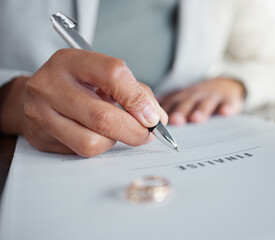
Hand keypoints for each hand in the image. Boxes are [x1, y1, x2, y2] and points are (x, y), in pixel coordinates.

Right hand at [0, 49, 166, 156]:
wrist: (37, 96)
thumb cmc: (79, 84)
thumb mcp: (104, 76)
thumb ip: (135, 92)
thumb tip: (158, 119)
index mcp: (71, 61)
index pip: (113, 74)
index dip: (138, 98)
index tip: (152, 116)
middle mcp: (51, 85)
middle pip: (104, 117)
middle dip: (135, 131)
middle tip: (147, 133)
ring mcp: (41, 113)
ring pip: (93, 141)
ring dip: (115, 141)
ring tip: (117, 131)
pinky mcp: (41, 137)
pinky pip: (82, 151)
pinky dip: (100, 147)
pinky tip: (98, 135)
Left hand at [159, 78, 244, 124]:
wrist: (225, 86)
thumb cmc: (198, 99)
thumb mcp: (182, 100)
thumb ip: (166, 109)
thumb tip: (143, 121)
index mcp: (181, 98)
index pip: (170, 105)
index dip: (164, 112)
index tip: (157, 121)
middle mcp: (194, 96)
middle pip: (186, 104)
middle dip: (180, 112)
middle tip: (175, 120)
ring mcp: (211, 97)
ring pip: (205, 104)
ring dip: (200, 110)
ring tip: (196, 118)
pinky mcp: (228, 99)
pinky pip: (228, 103)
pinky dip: (227, 107)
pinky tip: (225, 112)